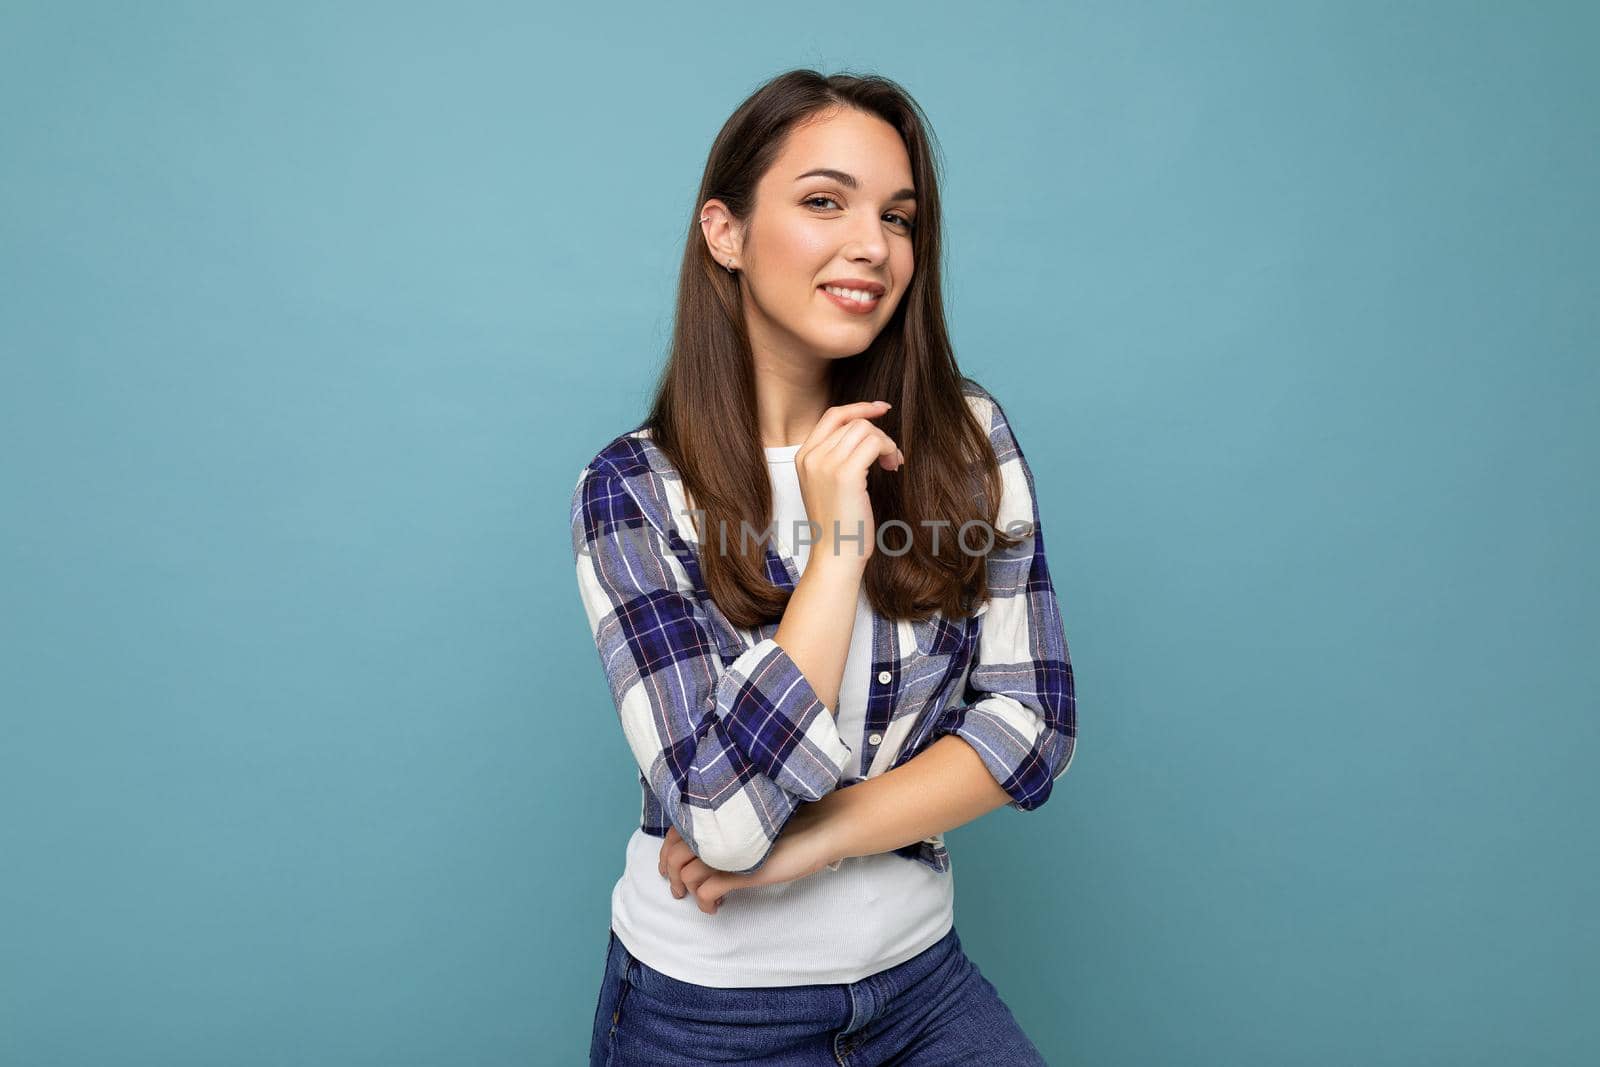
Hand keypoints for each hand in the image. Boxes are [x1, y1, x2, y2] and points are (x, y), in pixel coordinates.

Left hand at [657, 802, 845, 914]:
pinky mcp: (741, 872)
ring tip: (701, 900)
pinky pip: (707, 892)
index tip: (668, 868)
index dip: (666, 852)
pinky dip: (705, 903)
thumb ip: (727, 829)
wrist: (820, 828)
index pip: (675, 832)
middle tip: (678, 891)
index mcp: (719, 815)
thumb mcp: (751, 825)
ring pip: (687, 874)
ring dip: (688, 891)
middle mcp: (719, 830)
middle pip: (675, 853)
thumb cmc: (790, 824)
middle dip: (672, 876)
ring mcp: (729, 851)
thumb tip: (703, 847)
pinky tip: (717, 907)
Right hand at [794, 401, 902, 567]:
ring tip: (891, 464)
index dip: (859, 408)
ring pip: (865, 429)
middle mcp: (811, 456)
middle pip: (853, 422)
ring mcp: (826, 464)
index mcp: (803, 457)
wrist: (836, 554)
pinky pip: (874, 443)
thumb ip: (836, 458)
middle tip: (890, 458)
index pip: (833, 416)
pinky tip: (892, 466)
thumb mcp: (828, 485)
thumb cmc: (839, 525)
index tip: (881, 409)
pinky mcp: (846, 474)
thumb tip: (865, 430)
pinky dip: (889, 450)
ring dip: (886, 443)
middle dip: (879, 435)